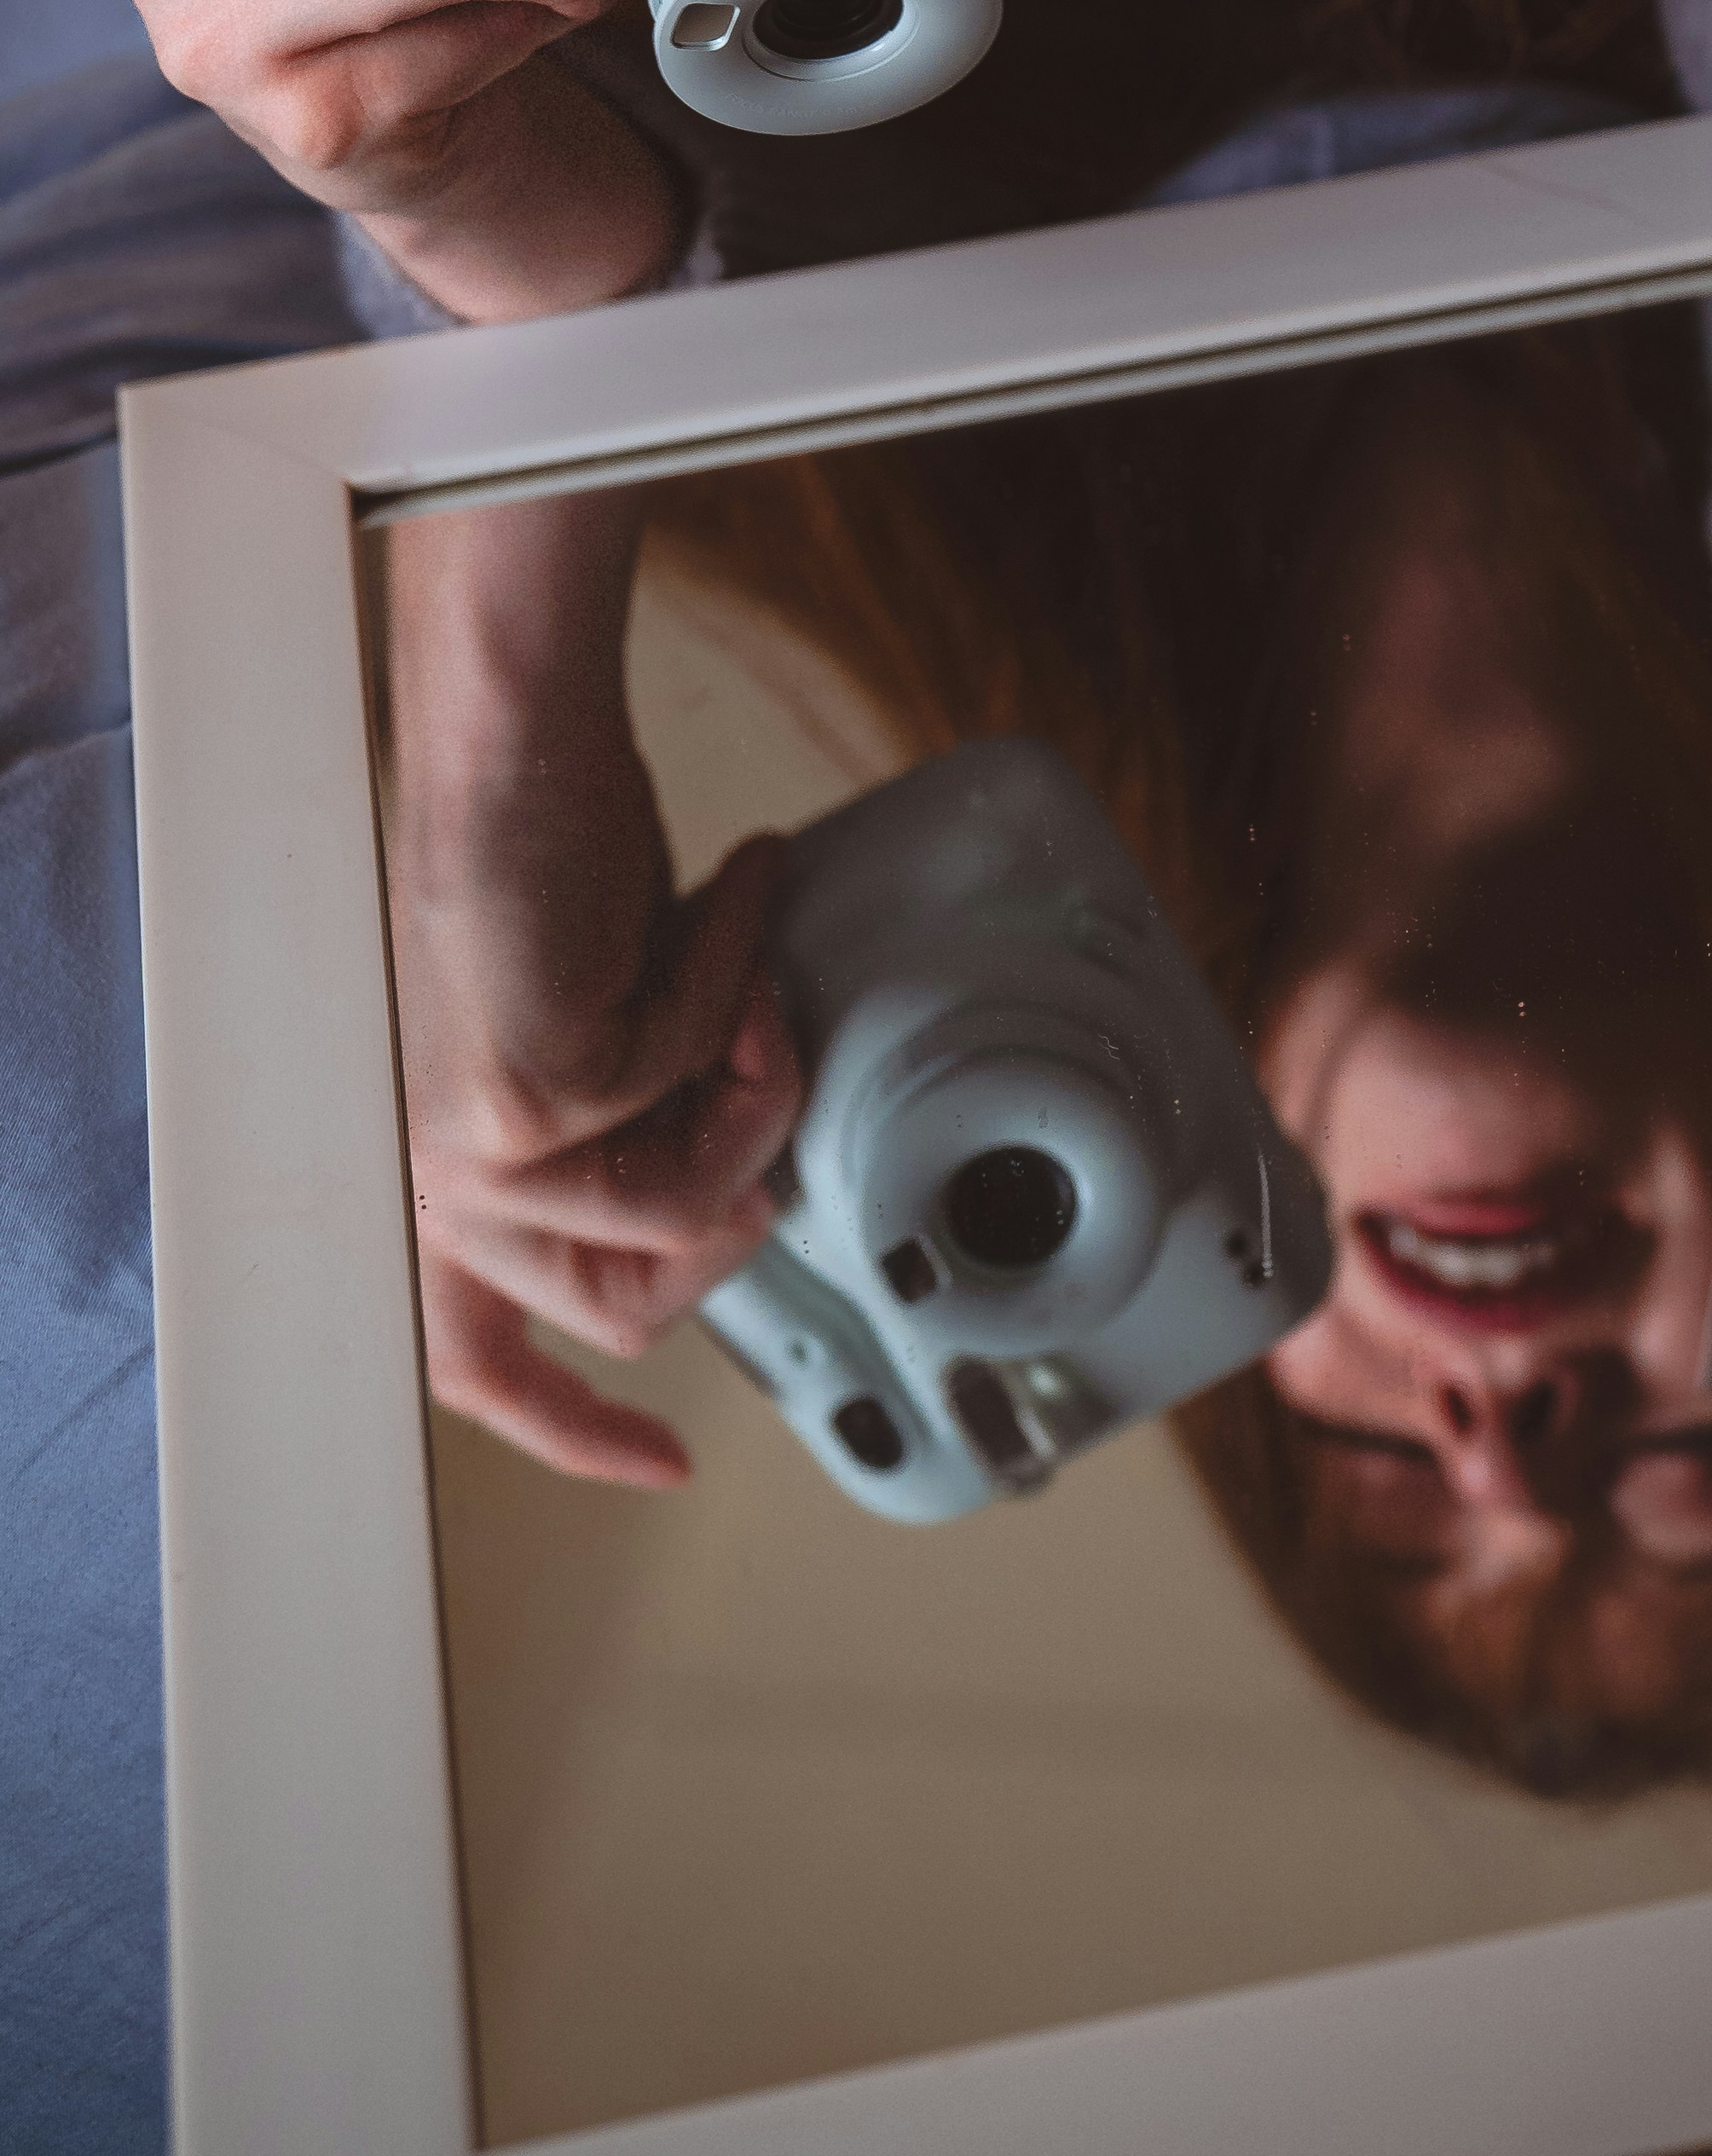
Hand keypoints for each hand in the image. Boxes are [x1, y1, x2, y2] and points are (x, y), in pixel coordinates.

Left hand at [409, 838, 801, 1488]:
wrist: (509, 746)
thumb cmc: (546, 865)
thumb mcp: (594, 1032)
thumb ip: (628, 1132)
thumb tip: (737, 1199)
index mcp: (440, 1179)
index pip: (478, 1363)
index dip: (576, 1430)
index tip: (666, 1469)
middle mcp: (437, 1186)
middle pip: (634, 1302)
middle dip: (741, 1199)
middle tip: (770, 1073)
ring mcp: (476, 1155)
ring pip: (692, 1210)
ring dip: (757, 1087)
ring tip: (759, 977)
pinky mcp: (530, 1104)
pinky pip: (703, 1086)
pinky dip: (739, 980)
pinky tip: (729, 896)